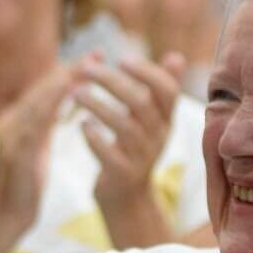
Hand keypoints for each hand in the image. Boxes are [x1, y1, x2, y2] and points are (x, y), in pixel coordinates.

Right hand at [0, 64, 79, 234]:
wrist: (4, 219)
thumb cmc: (23, 190)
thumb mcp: (34, 154)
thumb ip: (42, 131)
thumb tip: (59, 111)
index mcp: (15, 121)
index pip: (43, 89)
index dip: (68, 72)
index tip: (94, 59)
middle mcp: (11, 121)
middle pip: (43, 87)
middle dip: (72, 69)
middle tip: (98, 54)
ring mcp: (12, 134)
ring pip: (41, 98)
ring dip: (68, 80)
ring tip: (92, 67)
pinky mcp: (18, 150)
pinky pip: (39, 120)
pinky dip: (57, 103)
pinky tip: (76, 94)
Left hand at [74, 51, 184, 205]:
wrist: (128, 196)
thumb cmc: (135, 148)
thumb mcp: (151, 119)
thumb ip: (159, 88)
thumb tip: (177, 56)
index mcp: (165, 119)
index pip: (167, 90)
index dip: (147, 72)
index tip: (122, 59)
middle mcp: (158, 136)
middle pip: (141, 103)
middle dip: (112, 81)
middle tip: (86, 69)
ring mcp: (142, 157)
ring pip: (124, 126)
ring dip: (98, 105)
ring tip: (76, 93)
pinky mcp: (123, 174)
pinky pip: (110, 154)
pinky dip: (95, 137)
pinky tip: (82, 125)